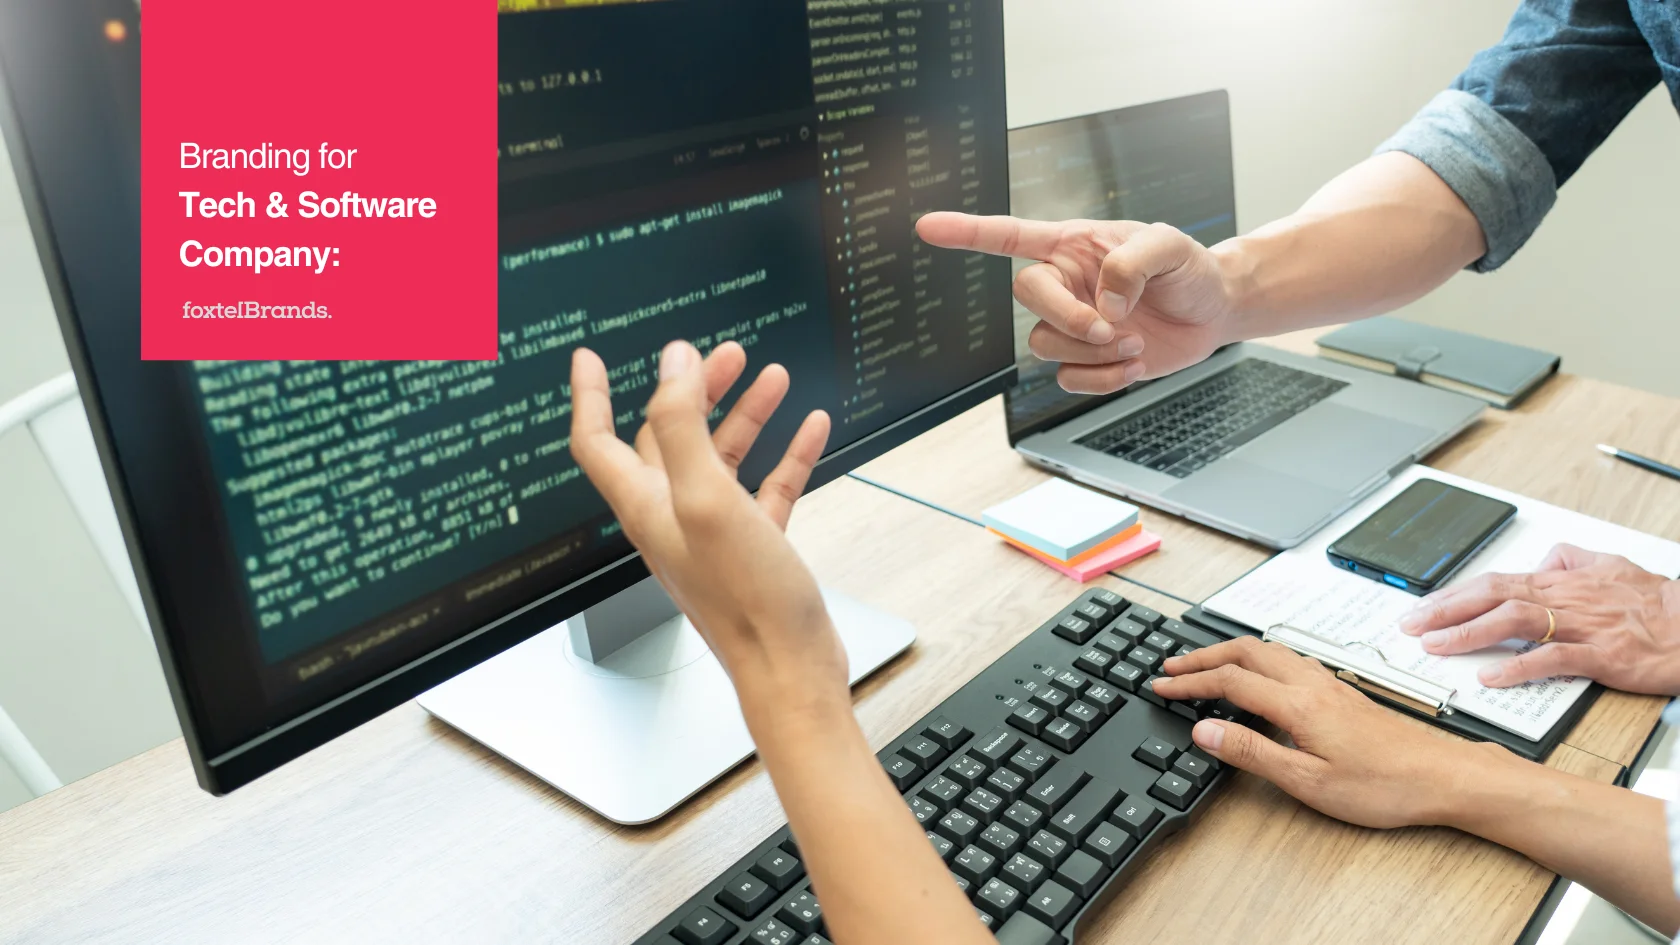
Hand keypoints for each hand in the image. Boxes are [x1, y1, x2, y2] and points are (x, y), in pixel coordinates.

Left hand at [568, 340, 846, 710]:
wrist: (791, 668)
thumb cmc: (746, 600)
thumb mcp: (707, 497)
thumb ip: (683, 424)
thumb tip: (672, 365)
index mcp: (646, 506)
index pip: (596, 441)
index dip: (589, 395)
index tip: (590, 357)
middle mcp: (674, 516)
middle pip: (669, 437)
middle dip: (695, 389)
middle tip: (724, 355)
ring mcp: (715, 533)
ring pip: (723, 457)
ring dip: (746, 413)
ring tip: (772, 376)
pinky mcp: (756, 547)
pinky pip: (767, 487)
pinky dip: (787, 453)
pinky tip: (810, 428)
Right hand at [915, 212, 1240, 392]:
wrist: (1213, 311)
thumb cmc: (1189, 268)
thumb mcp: (1170, 245)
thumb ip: (1131, 263)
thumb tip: (1102, 301)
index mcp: (1073, 245)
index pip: (1009, 236)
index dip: (966, 232)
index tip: (927, 227)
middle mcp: (1064, 284)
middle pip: (1026, 297)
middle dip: (1068, 317)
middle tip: (1111, 327)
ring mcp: (1072, 325)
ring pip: (1045, 344)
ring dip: (1092, 351)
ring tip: (1133, 341)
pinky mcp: (1086, 361)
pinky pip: (1068, 379)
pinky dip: (1103, 378)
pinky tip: (1133, 363)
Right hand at [1154, 637, 1491, 828]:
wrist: (1444, 777)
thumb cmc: (1385, 785)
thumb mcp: (1308, 781)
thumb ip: (1252, 752)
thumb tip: (1205, 730)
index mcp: (1297, 704)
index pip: (1228, 680)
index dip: (1189, 683)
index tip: (1161, 686)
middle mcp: (1311, 684)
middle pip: (1244, 651)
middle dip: (1202, 656)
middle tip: (1171, 667)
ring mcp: (1329, 684)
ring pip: (1267, 650)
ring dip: (1229, 652)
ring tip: (1205, 664)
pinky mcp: (1342, 692)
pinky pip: (1288, 660)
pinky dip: (1257, 659)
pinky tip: (1259, 675)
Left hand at [1397, 543, 1679, 692]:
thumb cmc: (1659, 603)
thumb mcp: (1611, 566)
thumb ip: (1572, 560)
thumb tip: (1542, 560)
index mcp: (1564, 580)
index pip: (1496, 581)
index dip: (1455, 594)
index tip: (1422, 607)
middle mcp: (1567, 599)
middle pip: (1495, 596)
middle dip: (1447, 610)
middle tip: (1411, 625)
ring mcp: (1584, 626)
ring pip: (1516, 621)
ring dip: (1470, 633)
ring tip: (1436, 645)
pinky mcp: (1604, 656)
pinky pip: (1555, 659)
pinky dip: (1520, 666)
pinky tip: (1491, 676)